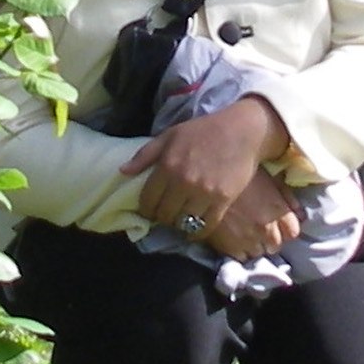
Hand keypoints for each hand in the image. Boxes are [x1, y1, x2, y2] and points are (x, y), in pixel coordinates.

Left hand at [120, 96, 291, 234]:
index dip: (145, 209)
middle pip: (164, 214)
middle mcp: (183, 182)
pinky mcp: (223, 200)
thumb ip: (144, 155)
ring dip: (179, 224)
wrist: (241, 131)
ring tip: (179, 221)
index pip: (148, 200)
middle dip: (160, 217)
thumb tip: (123, 171)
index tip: (148, 210)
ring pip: (183, 222)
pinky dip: (197, 232)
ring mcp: (204, 192)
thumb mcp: (169, 136)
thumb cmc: (202, 131)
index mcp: (166, 166)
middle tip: (164, 216)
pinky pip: (206, 225)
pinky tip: (194, 230)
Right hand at [202, 170, 301, 261]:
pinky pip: (241, 258)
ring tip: (244, 234)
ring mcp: (247, 241)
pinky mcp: (228, 249)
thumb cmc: (239, 175)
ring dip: (254, 246)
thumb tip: (301, 214)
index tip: (277, 223)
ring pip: (258, 254)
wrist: (205, 179)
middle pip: (276, 246)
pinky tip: (232, 239)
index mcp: (278, 211)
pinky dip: (238, 251)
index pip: (293, 232)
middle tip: (258, 228)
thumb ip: (286, 197)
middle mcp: (266, 231)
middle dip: (270, 239)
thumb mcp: (267, 177)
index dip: (286, 228)